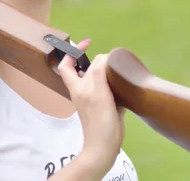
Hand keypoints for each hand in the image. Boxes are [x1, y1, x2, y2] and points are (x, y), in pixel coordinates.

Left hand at [57, 39, 125, 174]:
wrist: (104, 145)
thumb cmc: (99, 120)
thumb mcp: (98, 92)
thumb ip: (98, 72)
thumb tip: (103, 57)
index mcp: (77, 87)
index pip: (66, 64)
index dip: (72, 52)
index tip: (87, 43)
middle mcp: (82, 91)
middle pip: (83, 70)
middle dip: (93, 61)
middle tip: (108, 58)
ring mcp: (92, 100)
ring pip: (95, 79)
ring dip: (104, 71)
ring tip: (116, 68)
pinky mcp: (104, 107)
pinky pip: (107, 89)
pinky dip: (113, 83)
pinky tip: (123, 83)